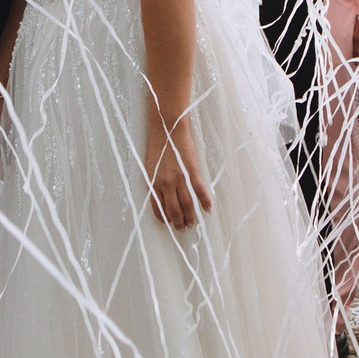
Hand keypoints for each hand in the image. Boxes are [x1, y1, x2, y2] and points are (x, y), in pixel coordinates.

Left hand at [145, 112, 212, 229]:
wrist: (167, 129)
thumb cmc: (157, 145)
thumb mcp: (150, 166)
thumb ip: (154, 181)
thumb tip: (160, 194)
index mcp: (153, 183)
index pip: (158, 208)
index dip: (164, 218)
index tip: (168, 224)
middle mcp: (165, 184)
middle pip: (173, 210)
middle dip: (178, 222)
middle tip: (183, 229)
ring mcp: (179, 179)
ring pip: (186, 204)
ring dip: (190, 216)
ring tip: (192, 224)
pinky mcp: (191, 172)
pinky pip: (199, 191)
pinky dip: (204, 202)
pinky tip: (208, 210)